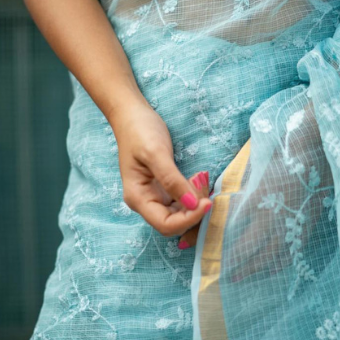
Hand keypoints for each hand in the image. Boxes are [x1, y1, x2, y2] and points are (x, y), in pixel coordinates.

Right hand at [110, 98, 211, 236]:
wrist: (132, 115)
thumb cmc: (139, 131)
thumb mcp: (156, 153)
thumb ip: (172, 180)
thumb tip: (192, 204)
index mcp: (138, 198)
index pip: (166, 225)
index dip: (188, 219)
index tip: (207, 202)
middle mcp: (145, 202)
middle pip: (174, 223)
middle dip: (193, 211)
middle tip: (204, 186)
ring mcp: (154, 196)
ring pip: (180, 215)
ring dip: (195, 204)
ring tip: (200, 179)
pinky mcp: (163, 189)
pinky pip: (181, 202)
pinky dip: (193, 196)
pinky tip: (197, 181)